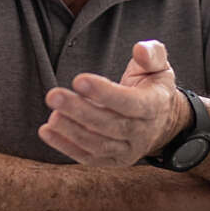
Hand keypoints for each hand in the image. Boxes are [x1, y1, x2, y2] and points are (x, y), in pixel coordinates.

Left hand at [38, 40, 188, 166]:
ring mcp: (128, 149)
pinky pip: (89, 157)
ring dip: (71, 131)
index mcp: (153, 106)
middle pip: (110, 125)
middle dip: (79, 111)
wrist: (162, 121)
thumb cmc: (153, 87)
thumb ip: (152, 54)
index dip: (104, 93)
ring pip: (98, 144)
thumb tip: (140, 49)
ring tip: (51, 115)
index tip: (78, 80)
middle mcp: (142, 132)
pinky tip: (47, 132)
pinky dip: (66, 146)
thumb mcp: (159, 66)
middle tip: (53, 96)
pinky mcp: (114, 160)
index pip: (129, 102)